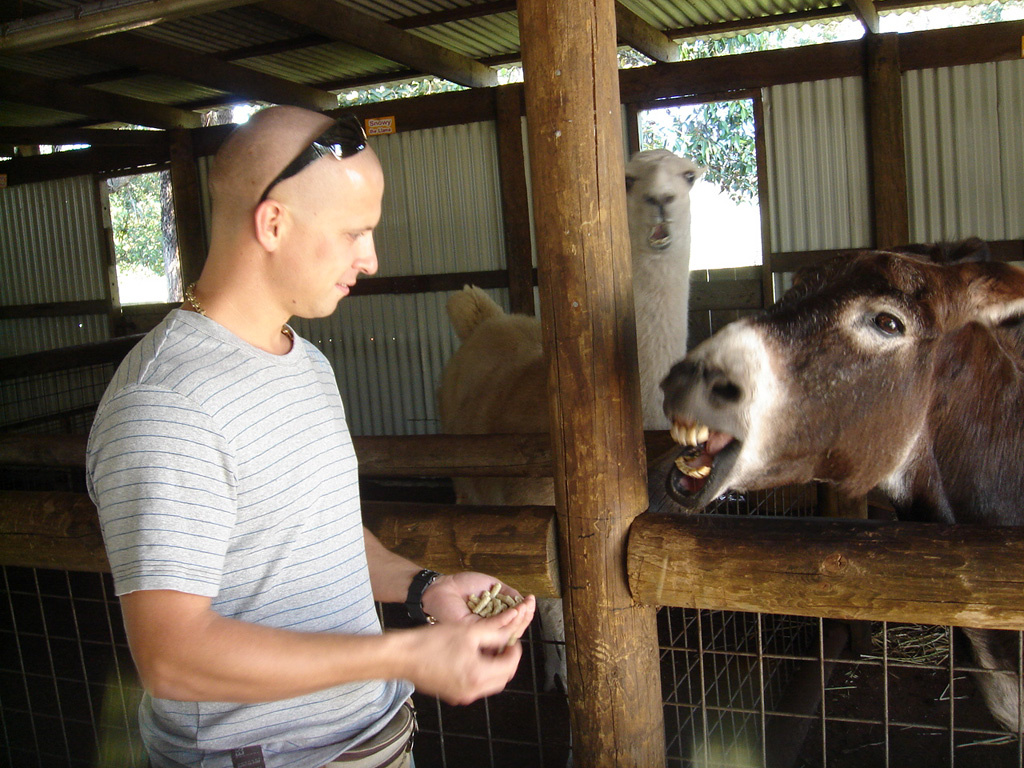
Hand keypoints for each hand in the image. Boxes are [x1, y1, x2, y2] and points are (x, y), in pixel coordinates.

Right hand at [399, 603, 535, 704]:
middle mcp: (472, 691)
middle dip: (506, 662)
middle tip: (504, 645)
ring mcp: (461, 696)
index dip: (515, 651)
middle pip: (502, 679)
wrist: (402, 657)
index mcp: (478, 675)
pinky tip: (472, 658)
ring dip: (494, 668)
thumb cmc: (431, 642)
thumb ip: (494, 632)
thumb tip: (511, 631)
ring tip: (488, 649)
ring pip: (489, 684)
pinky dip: (480, 674)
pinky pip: (474, 686)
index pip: (510, 666)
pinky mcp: (451, 695)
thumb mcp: (467, 631)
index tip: (512, 639)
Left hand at [422, 572, 531, 626]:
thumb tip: (523, 601)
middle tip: (530, 604)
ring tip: (526, 606)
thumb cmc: (464, 585)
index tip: (531, 600)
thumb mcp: (492, 586)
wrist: (444, 586)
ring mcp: (483, 631)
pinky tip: (515, 611)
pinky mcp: (475, 631)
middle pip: (514, 629)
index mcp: (494, 618)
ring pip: (507, 631)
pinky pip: (494, 628)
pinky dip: (507, 619)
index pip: (514, 620)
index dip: (525, 612)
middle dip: (525, 616)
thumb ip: (508, 594)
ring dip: (520, 618)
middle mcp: (489, 628)